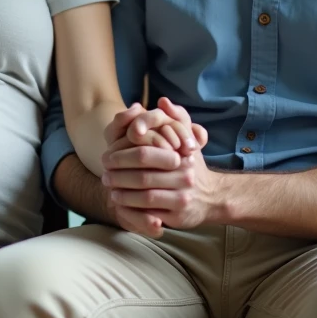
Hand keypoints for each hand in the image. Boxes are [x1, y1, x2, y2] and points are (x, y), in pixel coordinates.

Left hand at [102, 98, 213, 237]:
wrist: (213, 197)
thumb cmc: (191, 164)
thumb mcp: (187, 138)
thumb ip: (176, 117)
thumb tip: (163, 101)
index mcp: (182, 155)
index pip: (145, 152)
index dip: (122, 154)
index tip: (106, 155)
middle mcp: (185, 176)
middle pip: (143, 175)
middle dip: (119, 174)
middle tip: (103, 173)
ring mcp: (183, 197)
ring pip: (145, 196)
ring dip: (123, 193)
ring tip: (109, 188)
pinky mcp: (179, 216)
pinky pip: (150, 214)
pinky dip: (132, 209)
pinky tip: (121, 203)